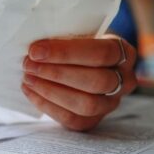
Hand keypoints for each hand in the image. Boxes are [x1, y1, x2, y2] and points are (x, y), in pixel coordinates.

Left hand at [21, 34, 136, 130]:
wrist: (83, 63)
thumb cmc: (78, 44)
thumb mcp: (79, 33)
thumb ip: (66, 36)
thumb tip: (36, 47)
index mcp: (125, 52)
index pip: (102, 53)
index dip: (67, 53)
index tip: (36, 51)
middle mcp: (125, 80)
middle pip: (96, 81)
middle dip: (57, 74)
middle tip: (29, 65)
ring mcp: (111, 103)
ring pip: (87, 104)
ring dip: (51, 91)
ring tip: (28, 78)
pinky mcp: (94, 120)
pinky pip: (73, 119)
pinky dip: (48, 106)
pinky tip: (30, 91)